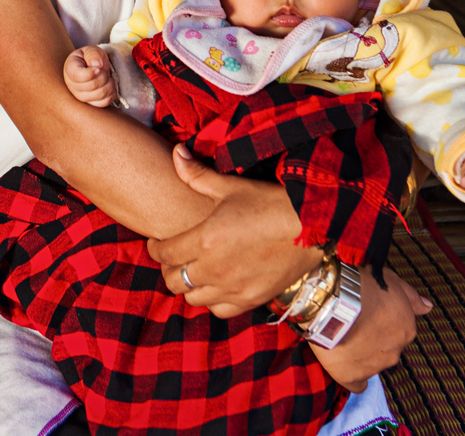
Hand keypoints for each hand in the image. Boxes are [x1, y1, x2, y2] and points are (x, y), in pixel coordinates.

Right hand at [63, 45, 115, 107]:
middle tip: (103, 70)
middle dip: (103, 75)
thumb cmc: (90, 58)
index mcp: (70, 69)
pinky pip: (105, 102)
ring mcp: (80, 97)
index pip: (77, 76)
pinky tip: (107, 85)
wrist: (92, 67)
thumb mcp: (91, 50)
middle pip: (93, 85)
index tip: (98, 67)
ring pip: (100, 94)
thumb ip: (93, 54)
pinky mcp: (90, 104)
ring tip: (105, 77)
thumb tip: (97, 65)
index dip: (91, 72)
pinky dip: (111, 93)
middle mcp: (72, 86)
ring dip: (109, 83)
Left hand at [148, 145, 316, 317]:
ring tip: (194, 271)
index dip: (154, 248)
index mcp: (205, 239)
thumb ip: (197, 175)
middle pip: (174, 280)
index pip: (164, 253)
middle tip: (173, 257)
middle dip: (168, 268)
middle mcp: (214, 269)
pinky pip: (219, 310)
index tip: (156, 242)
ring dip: (189, 286)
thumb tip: (176, 153)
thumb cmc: (269, 202)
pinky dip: (213, 300)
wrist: (310, 226)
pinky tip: (217, 285)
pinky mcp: (251, 300)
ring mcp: (233, 288)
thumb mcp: (232, 186)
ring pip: (193, 298)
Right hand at [311, 268, 432, 392]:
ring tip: (344, 334)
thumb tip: (428, 307)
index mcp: (407, 329)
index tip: (370, 310)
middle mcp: (395, 351)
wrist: (332, 300)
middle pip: (388, 346)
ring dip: (363, 352)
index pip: (400, 327)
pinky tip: (345, 363)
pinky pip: (358, 383)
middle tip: (357, 321)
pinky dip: (353, 375)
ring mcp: (375, 367)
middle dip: (375, 337)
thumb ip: (412, 297)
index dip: (383, 318)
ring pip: (373, 363)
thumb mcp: (391, 280)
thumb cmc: (362, 285)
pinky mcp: (353, 377)